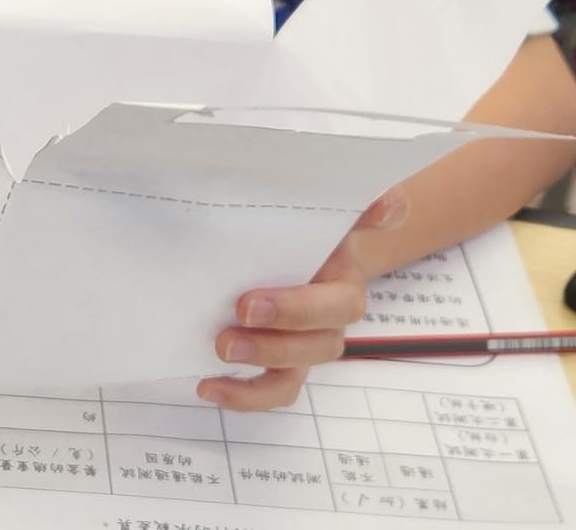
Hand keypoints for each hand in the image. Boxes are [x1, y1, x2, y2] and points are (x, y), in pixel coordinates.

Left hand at [198, 186, 410, 410]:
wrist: (300, 244)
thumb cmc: (309, 229)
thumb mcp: (324, 213)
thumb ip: (355, 209)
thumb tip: (391, 202)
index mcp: (341, 281)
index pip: (337, 303)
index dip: (298, 310)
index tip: (250, 302)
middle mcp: (328, 319)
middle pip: (319, 341)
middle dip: (277, 337)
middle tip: (237, 315)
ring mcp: (304, 345)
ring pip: (294, 372)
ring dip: (260, 367)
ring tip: (220, 350)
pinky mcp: (281, 363)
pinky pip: (271, 389)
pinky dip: (242, 395)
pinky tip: (207, 386)